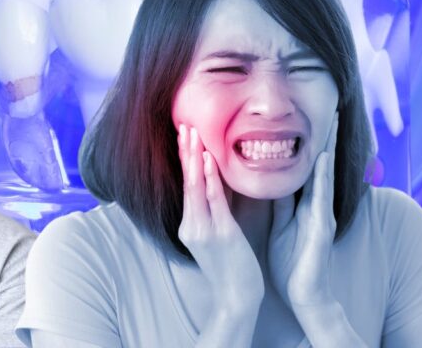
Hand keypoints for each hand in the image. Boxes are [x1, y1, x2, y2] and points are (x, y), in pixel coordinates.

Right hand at [177, 124, 263, 311]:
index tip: (184, 134)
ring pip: (196, 186)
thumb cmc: (233, 267)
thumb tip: (221, 183)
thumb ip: (217, 209)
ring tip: (192, 133)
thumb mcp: (220, 234)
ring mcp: (203, 230)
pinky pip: (214, 201)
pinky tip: (208, 160)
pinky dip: (210, 179)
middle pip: (186, 180)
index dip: (185, 158)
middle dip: (185, 151)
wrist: (237, 298)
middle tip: (183, 124)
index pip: (187, 185)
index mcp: (190, 224)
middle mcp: (191, 224)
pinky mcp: (220, 234)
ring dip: (194, 157)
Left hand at [268, 113, 338, 309]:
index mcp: (304, 204)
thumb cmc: (291, 260)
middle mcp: (316, 205)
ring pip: (323, 175)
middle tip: (333, 111)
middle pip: (320, 166)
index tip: (306, 120)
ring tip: (332, 124)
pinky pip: (321, 197)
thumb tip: (271, 181)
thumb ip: (280, 203)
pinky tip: (323, 160)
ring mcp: (321, 214)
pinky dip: (322, 177)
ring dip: (329, 149)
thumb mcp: (282, 224)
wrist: (303, 293)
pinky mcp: (322, 227)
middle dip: (326, 140)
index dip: (304, 146)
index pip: (305, 168)